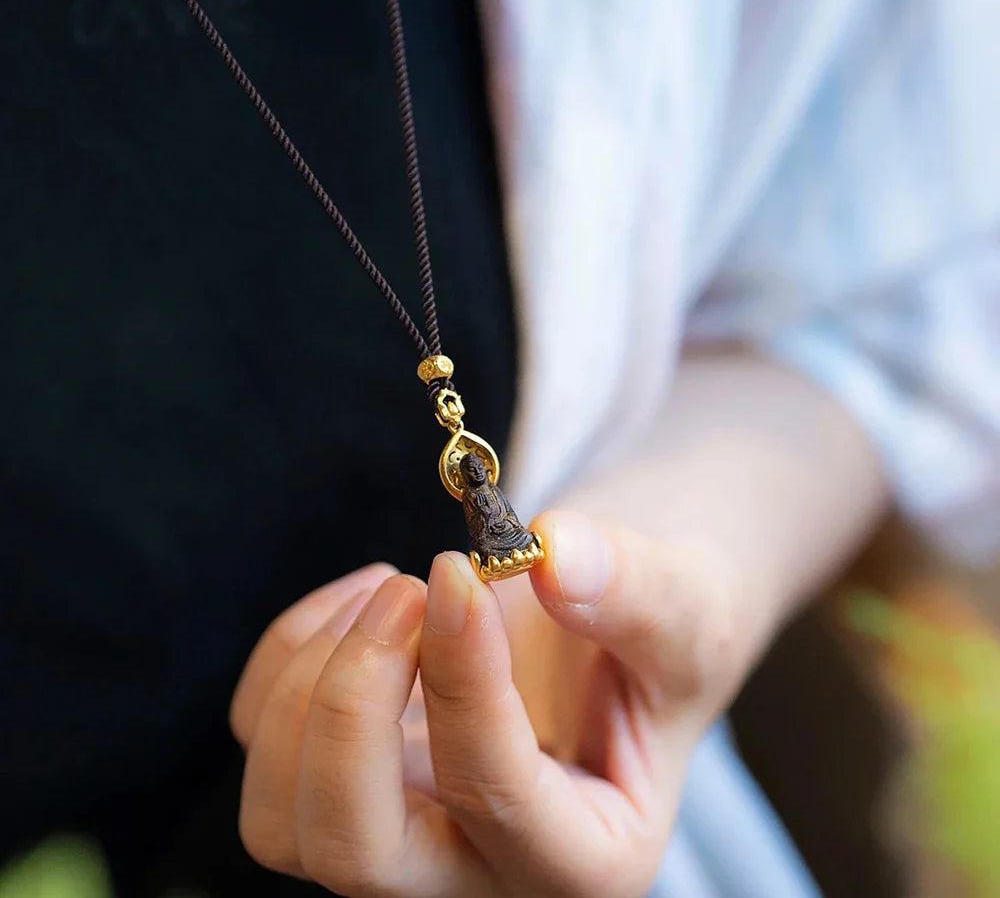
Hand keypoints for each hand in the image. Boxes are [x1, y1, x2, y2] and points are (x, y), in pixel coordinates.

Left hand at [230, 511, 745, 897]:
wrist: (619, 610)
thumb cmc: (663, 620)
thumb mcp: (688, 607)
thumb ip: (636, 591)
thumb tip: (555, 555)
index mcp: (586, 858)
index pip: (494, 800)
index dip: (461, 681)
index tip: (458, 572)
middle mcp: (482, 872)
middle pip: (354, 853)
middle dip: (353, 707)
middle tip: (409, 590)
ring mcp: (404, 829)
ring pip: (281, 818)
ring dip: (314, 681)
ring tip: (396, 590)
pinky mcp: (352, 775)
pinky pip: (261, 736)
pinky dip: (292, 649)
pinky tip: (370, 598)